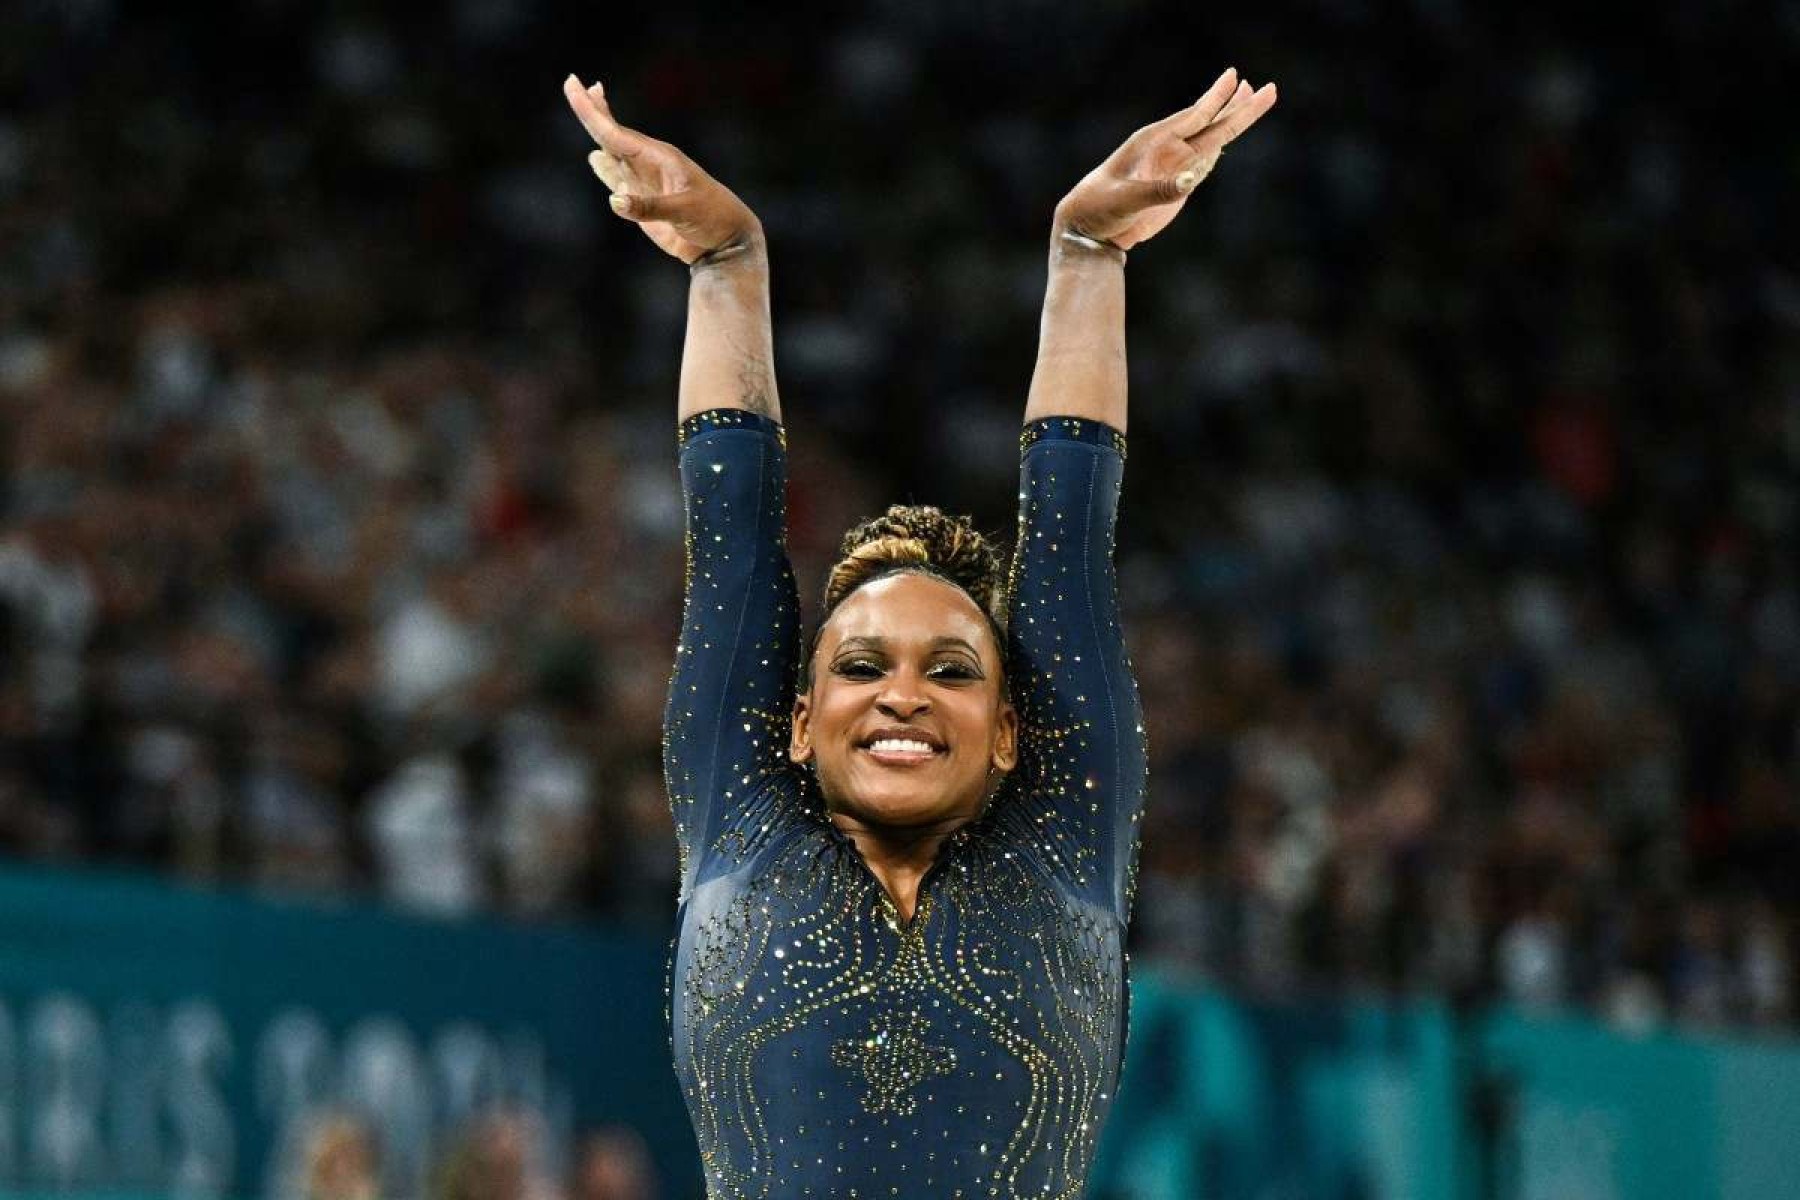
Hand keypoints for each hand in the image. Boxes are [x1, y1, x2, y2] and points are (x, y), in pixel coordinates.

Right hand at [563, 74, 761, 263]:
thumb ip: (649, 207)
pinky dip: (605, 168)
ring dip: (600, 132)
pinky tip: (596, 158)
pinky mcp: (644, 201)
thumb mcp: (684, 210)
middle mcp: (649, 165)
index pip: (617, 132)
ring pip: (615, 152)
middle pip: (613, 134)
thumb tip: (615, 199)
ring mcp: (646, 182)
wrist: (725, 241)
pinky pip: (618, 179)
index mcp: (660, 158)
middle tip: (573, 82)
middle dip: (592, 111)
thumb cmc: (713, 217)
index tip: (576, 87)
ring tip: (589, 106)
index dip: (593, 112)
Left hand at [1053, 68, 1276, 251]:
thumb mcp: (1126, 199)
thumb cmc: (1100, 207)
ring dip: (1234, 120)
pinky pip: (1203, 163)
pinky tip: (1229, 132)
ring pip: (1212, 140)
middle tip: (1270, 88)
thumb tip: (1193, 177)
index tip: (1236, 77)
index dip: (1217, 98)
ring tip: (1254, 96)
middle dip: (1240, 107)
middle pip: (1211, 124)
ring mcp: (1174, 166)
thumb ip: (1160, 190)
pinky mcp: (1177, 185)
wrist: (1089, 229)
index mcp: (1152, 142)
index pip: (1194, 117)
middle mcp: (1167, 149)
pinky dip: (1220, 146)